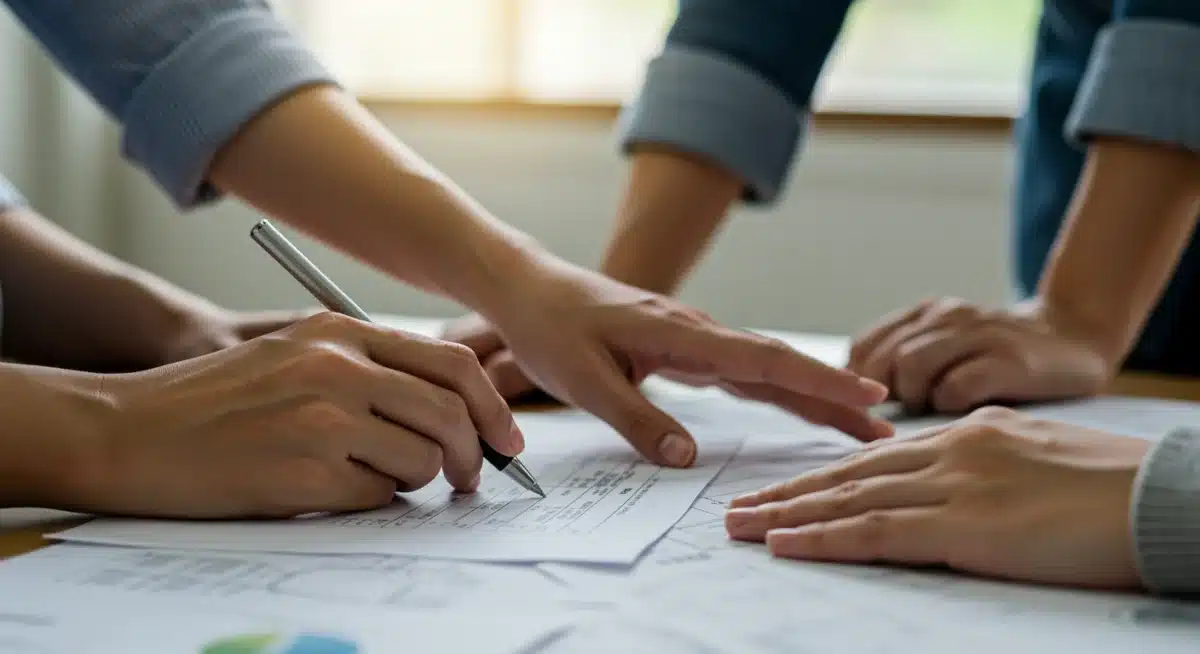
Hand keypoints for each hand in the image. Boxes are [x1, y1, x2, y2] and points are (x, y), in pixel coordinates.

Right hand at [88, 312, 522, 518]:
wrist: (128, 430)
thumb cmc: (212, 400)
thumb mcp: (293, 353)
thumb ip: (366, 367)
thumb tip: (449, 407)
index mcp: (339, 332)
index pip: (451, 363)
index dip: (490, 406)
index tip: (504, 438)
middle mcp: (338, 367)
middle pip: (452, 413)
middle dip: (475, 454)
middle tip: (470, 479)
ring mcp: (323, 418)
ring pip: (423, 461)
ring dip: (416, 482)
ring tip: (375, 480)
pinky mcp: (306, 471)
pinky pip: (379, 498)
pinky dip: (372, 503)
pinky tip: (331, 491)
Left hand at [458, 262, 890, 468]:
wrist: (529, 289)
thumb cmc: (552, 328)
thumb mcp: (584, 379)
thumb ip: (635, 418)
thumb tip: (686, 459)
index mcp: (681, 335)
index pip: (764, 360)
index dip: (817, 381)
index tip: (866, 396)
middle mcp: (697, 333)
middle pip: (779, 366)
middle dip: (833, 394)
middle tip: (884, 423)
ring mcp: (693, 339)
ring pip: (766, 368)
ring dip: (812, 393)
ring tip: (858, 420)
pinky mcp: (683, 347)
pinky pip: (742, 370)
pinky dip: (778, 387)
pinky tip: (796, 400)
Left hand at [725, 407, 1149, 590]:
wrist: (1165, 495)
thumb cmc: (1118, 486)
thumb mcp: (1043, 459)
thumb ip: (990, 465)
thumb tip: (961, 485)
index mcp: (971, 433)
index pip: (879, 459)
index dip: (826, 477)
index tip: (786, 490)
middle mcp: (953, 451)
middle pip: (849, 475)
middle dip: (788, 493)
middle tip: (736, 508)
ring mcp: (956, 486)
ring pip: (849, 499)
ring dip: (788, 516)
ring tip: (739, 527)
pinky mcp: (966, 525)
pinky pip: (876, 531)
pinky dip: (823, 538)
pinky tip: (785, 544)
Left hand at [847, 297, 1112, 413]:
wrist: (1075, 336)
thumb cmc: (997, 358)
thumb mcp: (945, 348)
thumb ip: (904, 365)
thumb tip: (853, 406)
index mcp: (924, 314)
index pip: (864, 346)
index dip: (856, 385)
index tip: (866, 413)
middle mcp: (946, 316)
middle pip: (882, 358)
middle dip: (882, 398)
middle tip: (901, 423)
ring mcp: (978, 334)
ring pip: (912, 366)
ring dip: (915, 400)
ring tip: (933, 416)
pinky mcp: (1010, 360)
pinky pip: (957, 386)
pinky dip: (950, 406)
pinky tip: (962, 415)